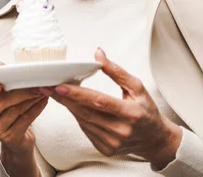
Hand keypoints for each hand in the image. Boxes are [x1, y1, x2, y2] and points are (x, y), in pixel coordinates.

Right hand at [0, 62, 47, 157]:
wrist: (15, 139)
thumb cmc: (7, 111)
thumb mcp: (1, 96)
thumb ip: (0, 79)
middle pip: (3, 102)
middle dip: (21, 91)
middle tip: (35, 84)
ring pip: (16, 110)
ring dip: (32, 99)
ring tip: (42, 90)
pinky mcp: (10, 137)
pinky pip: (25, 120)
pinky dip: (36, 109)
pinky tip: (43, 101)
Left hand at [49, 48, 181, 168]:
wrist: (156, 140)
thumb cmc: (146, 111)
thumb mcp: (137, 87)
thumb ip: (116, 71)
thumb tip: (98, 53)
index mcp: (130, 113)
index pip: (99, 102)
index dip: (77, 94)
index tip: (59, 86)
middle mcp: (121, 131)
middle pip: (85, 111)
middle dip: (64, 97)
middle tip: (47, 86)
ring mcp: (112, 143)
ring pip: (82, 120)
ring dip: (68, 105)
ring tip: (55, 93)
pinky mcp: (105, 149)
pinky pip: (85, 129)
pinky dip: (77, 116)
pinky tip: (72, 106)